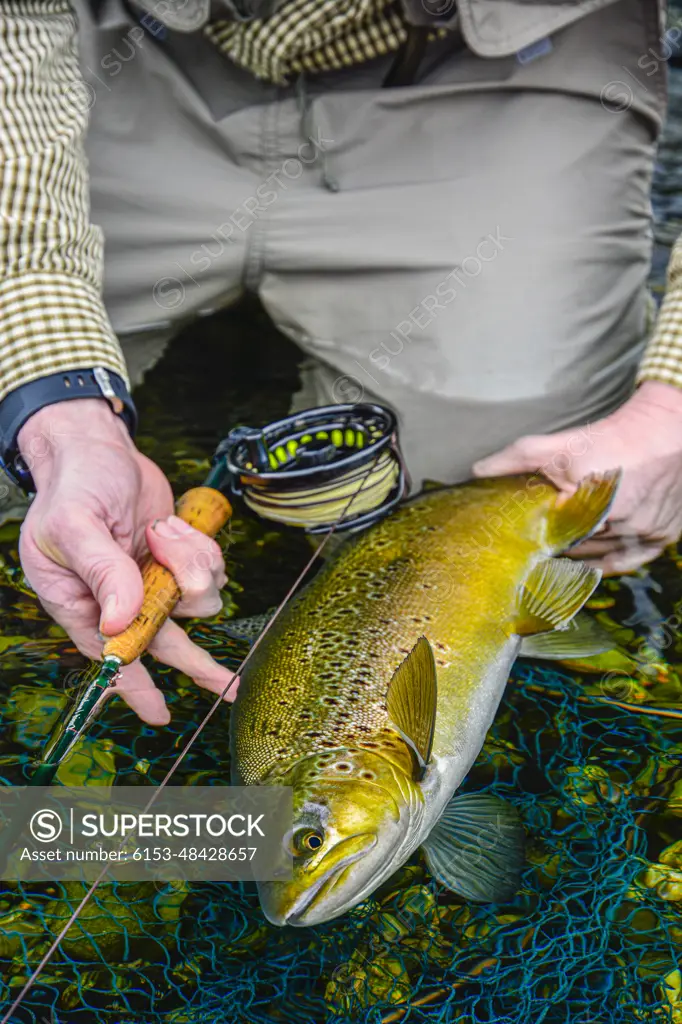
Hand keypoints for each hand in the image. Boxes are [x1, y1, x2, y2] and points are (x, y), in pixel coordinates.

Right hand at [18, 398, 236, 723]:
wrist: (98, 447)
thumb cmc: (74, 485)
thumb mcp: (76, 525)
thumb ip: (102, 571)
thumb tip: (120, 621)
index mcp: (80, 600)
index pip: (109, 654)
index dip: (133, 687)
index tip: (158, 714)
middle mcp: (117, 598)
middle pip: (164, 641)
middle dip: (197, 661)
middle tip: (229, 685)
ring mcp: (150, 579)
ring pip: (193, 599)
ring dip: (189, 565)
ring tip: (164, 531)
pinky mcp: (174, 560)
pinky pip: (206, 571)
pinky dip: (199, 548)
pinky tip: (175, 526)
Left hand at [472, 381, 681, 574]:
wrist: (665, 429)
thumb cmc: (608, 437)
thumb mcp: (559, 446)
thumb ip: (516, 459)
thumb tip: (476, 470)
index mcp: (592, 504)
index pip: (554, 538)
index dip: (537, 542)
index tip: (521, 544)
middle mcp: (621, 524)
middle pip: (578, 548)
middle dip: (558, 545)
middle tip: (539, 545)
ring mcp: (645, 532)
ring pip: (602, 555)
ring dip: (581, 555)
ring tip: (559, 553)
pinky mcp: (663, 536)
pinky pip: (630, 562)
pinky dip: (609, 565)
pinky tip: (589, 567)